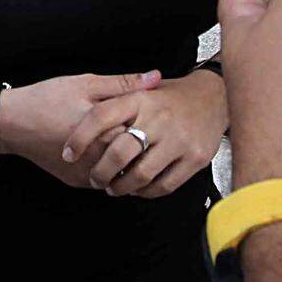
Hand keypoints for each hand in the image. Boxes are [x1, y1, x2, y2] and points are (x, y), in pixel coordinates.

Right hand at [0, 70, 161, 187]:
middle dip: (145, 146)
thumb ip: (124, 83)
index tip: (159, 115)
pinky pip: (104, 182)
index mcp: (104, 131)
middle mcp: (97, 158)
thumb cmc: (49, 98)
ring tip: (136, 144)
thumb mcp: (86, 83)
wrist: (12, 123)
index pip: (143, 135)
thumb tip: (157, 77)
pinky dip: (113, 170)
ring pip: (122, 175)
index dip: (154, 125)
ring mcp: (86, 174)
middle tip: (154, 132)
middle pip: (136, 158)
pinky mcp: (76, 182)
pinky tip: (114, 154)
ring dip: (130, 162)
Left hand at [61, 68, 227, 198]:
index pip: (101, 117)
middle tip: (95, 178)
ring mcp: (180, 139)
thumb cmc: (171, 97)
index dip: (79, 138)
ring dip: (121, 187)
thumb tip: (80, 112)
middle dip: (100, 172)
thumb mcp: (143, 89)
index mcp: (141, 98)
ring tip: (114, 187)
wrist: (214, 96)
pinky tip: (139, 187)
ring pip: (140, 175)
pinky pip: (163, 186)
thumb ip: (115, 99)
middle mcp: (160, 118)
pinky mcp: (195, 158)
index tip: (67, 153)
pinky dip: (146, 192)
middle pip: (119, 153)